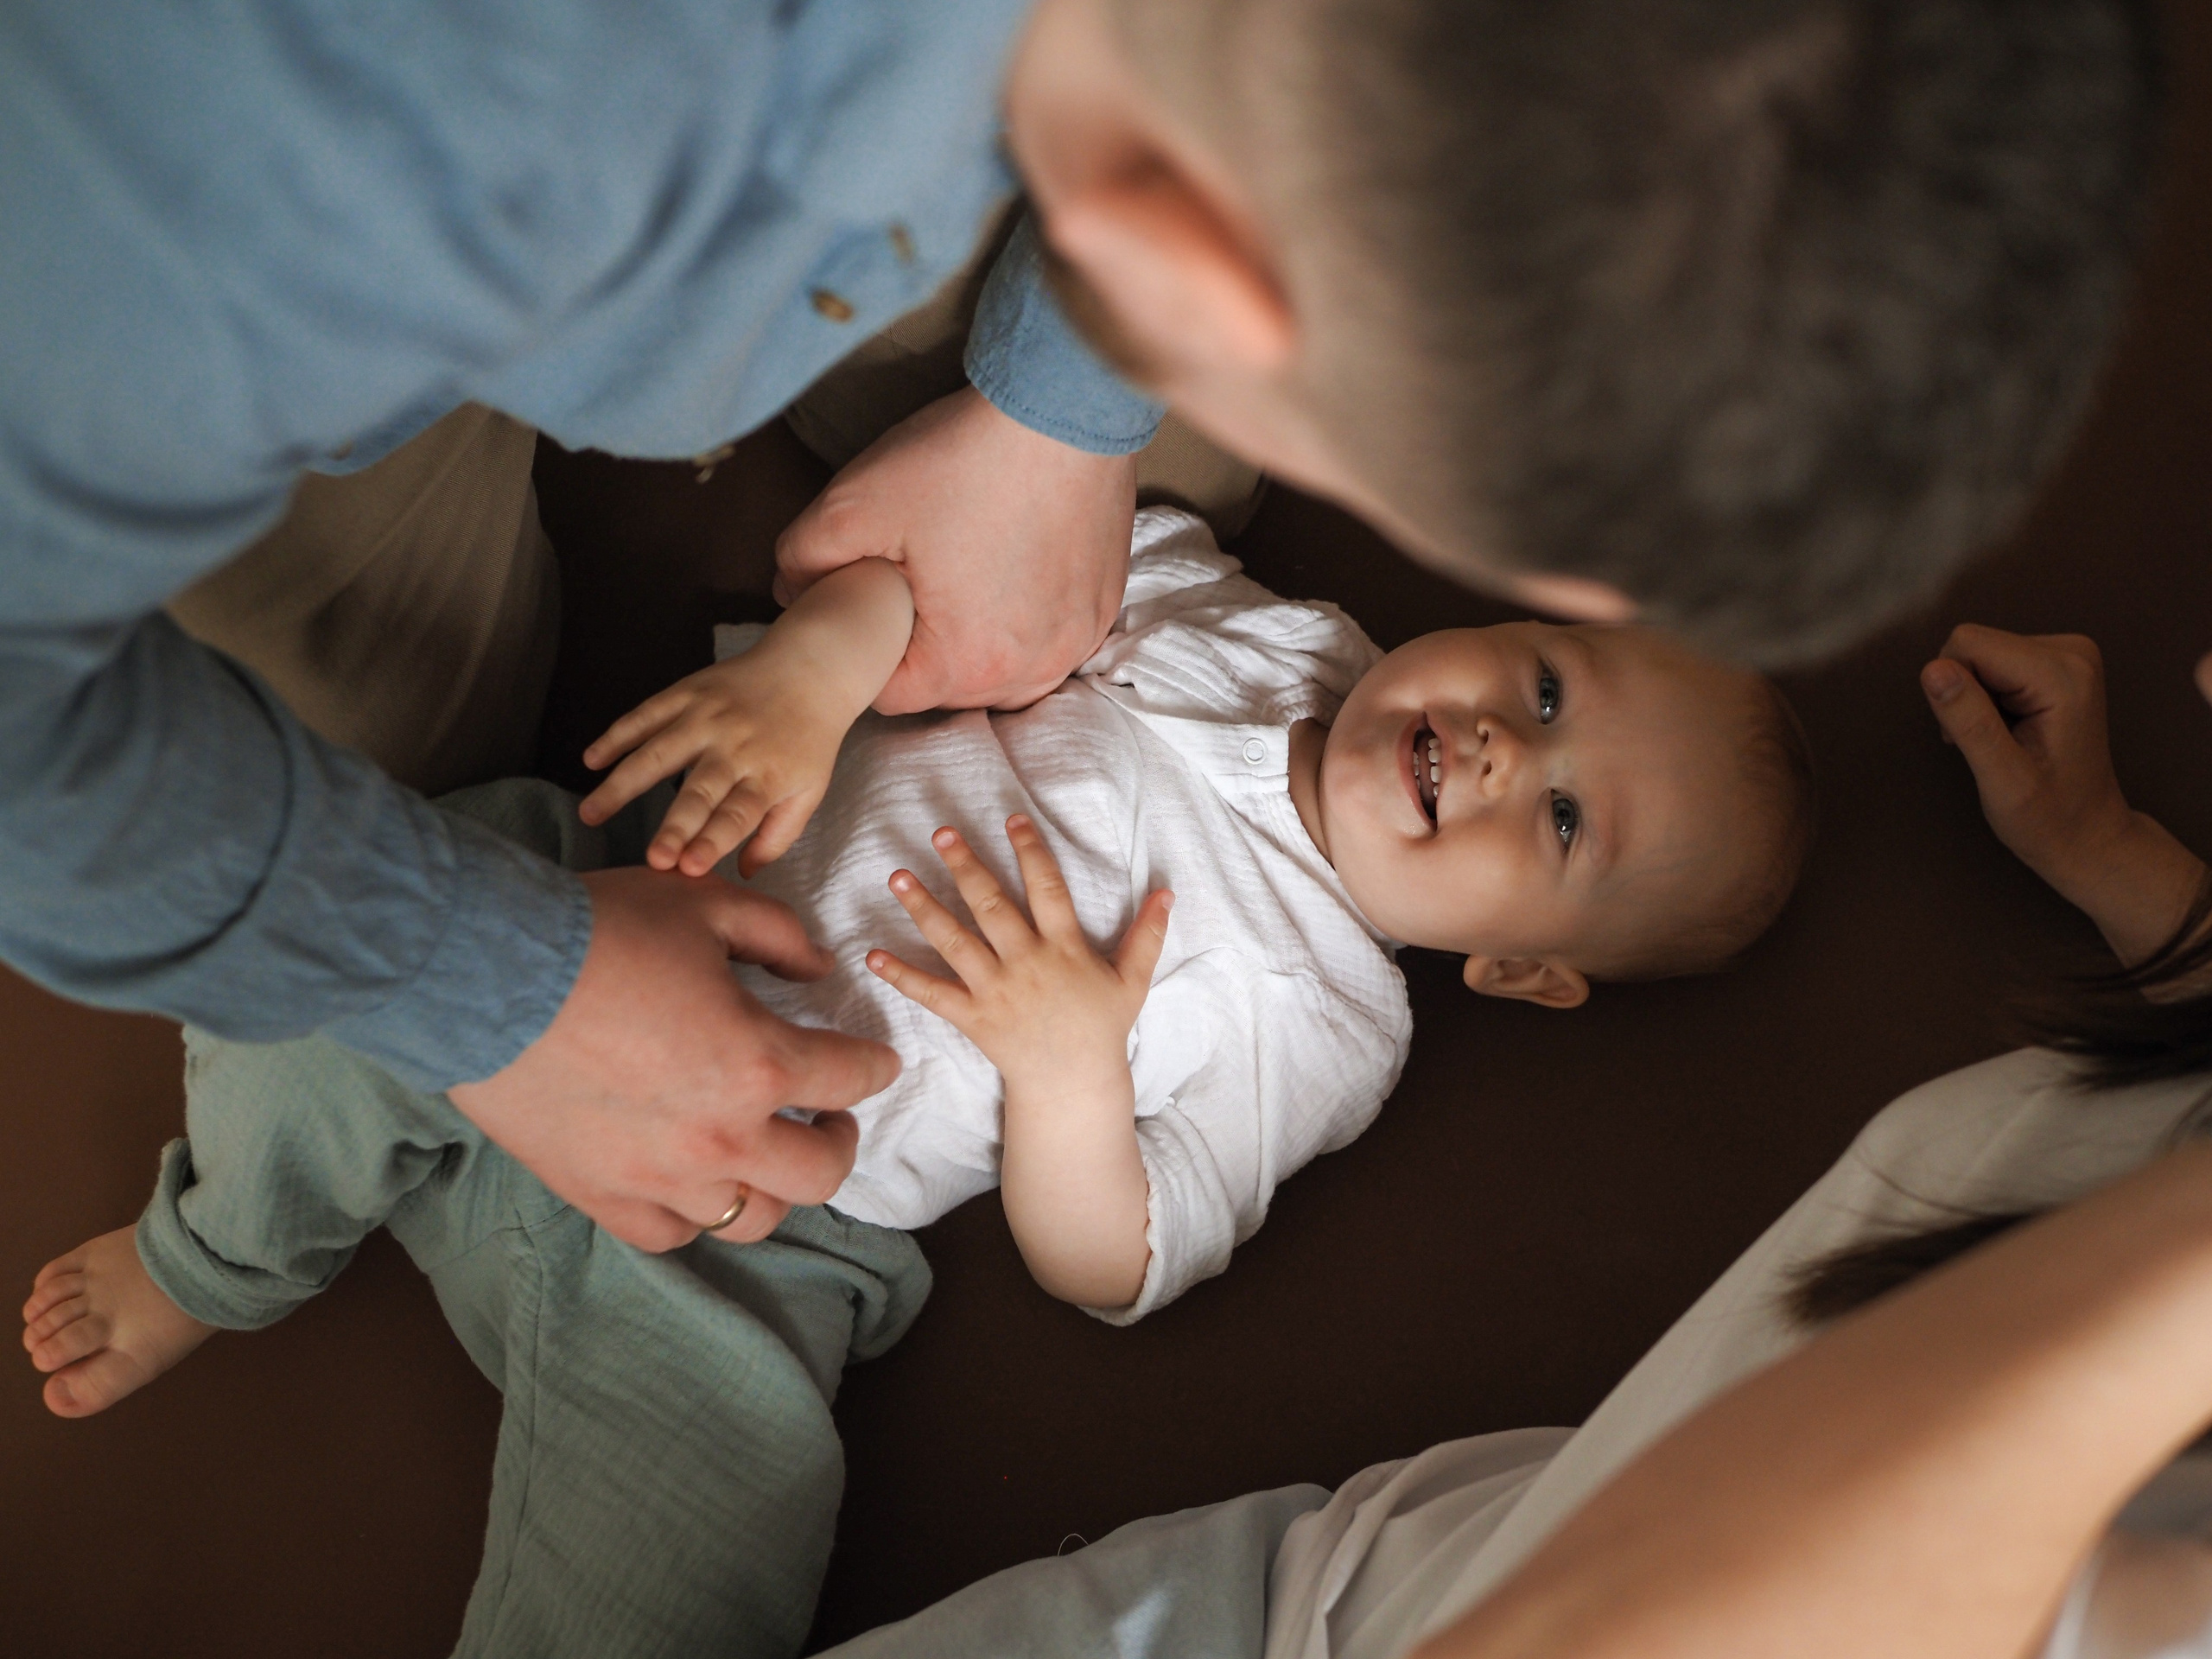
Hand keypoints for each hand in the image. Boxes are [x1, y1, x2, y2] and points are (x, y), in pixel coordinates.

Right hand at [448, 866, 898, 1249]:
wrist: (483, 973)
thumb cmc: (598, 930)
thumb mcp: (706, 905)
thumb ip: (779, 936)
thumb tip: (817, 969)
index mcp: (758, 1064)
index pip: (849, 1077)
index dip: (874, 1065)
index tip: (876, 1061)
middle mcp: (720, 1136)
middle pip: (819, 1173)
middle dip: (840, 1141)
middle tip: (831, 1116)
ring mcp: (659, 1177)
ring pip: (751, 1217)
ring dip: (773, 1184)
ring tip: (767, 1154)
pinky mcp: (600, 1194)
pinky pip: (670, 1234)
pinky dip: (695, 1215)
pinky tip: (697, 1183)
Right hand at [578, 654, 844, 878]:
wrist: (809, 669)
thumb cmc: (808, 741)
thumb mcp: (810, 790)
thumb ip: (779, 834)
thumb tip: (745, 874)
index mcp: (767, 776)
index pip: (737, 816)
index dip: (713, 842)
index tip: (688, 868)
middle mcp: (735, 748)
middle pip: (700, 792)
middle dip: (676, 827)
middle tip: (652, 859)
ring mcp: (707, 718)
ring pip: (658, 754)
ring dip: (622, 785)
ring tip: (591, 813)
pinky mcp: (687, 692)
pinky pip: (646, 715)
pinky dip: (618, 735)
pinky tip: (593, 760)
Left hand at [775, 386, 1135, 712]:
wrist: (1061, 407)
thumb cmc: (964, 457)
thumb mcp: (853, 503)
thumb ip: (801, 560)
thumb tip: (792, 592)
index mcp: (964, 664)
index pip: (887, 693)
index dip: (864, 647)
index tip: (866, 599)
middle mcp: (1029, 672)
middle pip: (947, 685)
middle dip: (920, 643)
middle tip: (912, 574)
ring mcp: (1073, 644)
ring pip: (1000, 669)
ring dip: (974, 637)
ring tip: (962, 575)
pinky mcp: (1100, 612)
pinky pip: (1047, 640)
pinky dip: (1023, 617)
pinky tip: (1009, 568)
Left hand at [864, 816, 1171, 1084]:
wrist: (1072, 1084)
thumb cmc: (1101, 1028)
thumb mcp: (1132, 981)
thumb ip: (1147, 935)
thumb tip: (1168, 892)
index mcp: (1064, 949)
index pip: (1047, 889)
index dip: (1030, 852)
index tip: (1012, 819)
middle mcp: (1026, 964)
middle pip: (991, 907)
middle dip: (966, 867)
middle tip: (942, 832)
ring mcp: (995, 991)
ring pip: (954, 943)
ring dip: (923, 908)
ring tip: (897, 875)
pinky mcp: (972, 1017)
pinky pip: (932, 994)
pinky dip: (901, 977)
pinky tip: (871, 955)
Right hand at [1921, 625, 2132, 890]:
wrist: (2088, 833)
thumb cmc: (2049, 817)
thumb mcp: (2002, 779)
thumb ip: (1968, 721)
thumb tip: (1933, 669)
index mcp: (2063, 674)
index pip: (1968, 644)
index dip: (1954, 691)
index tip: (1980, 735)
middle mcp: (2071, 651)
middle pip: (1974, 644)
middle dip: (1964, 694)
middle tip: (1989, 742)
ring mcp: (2067, 654)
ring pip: (1979, 652)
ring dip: (1975, 699)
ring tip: (2002, 740)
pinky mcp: (2057, 662)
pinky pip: (1993, 660)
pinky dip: (1988, 697)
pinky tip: (2009, 729)